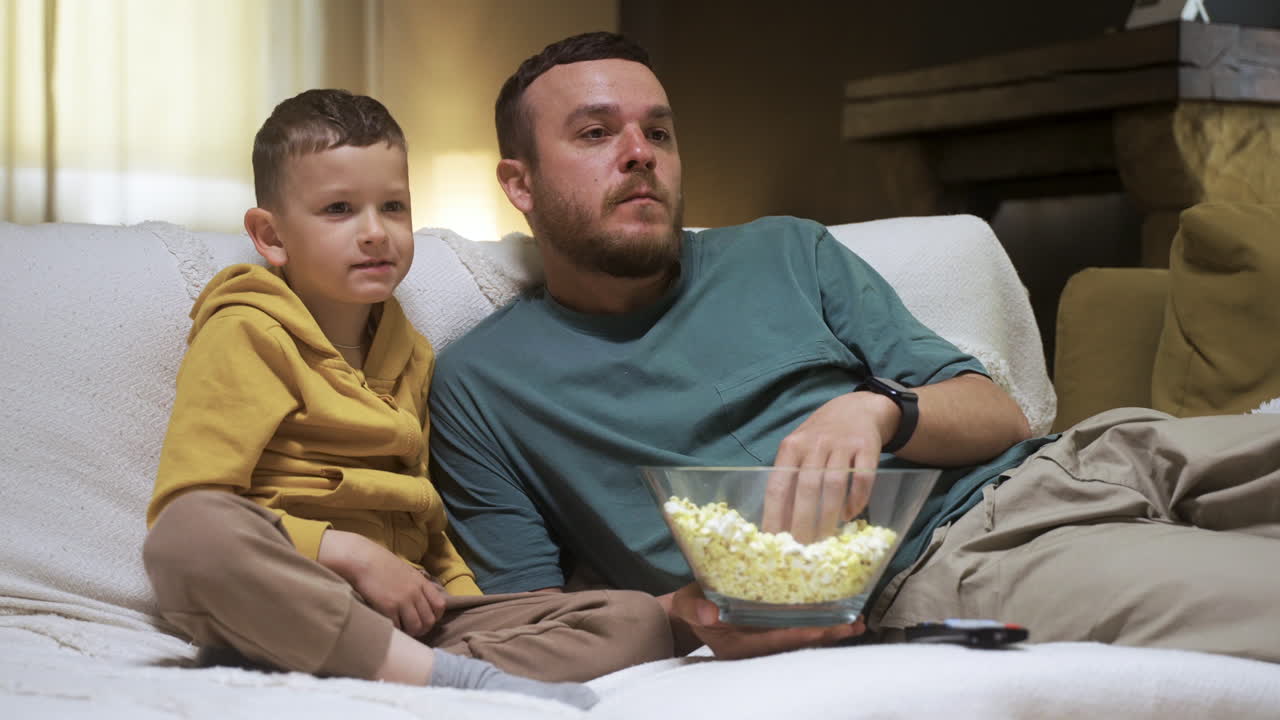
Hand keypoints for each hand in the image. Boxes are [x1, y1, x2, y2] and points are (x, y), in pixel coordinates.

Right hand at [318, 530, 447, 636]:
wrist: (362, 560)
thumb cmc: (381, 564)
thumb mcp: (406, 571)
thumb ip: (416, 585)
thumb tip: (420, 601)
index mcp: (421, 582)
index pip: (440, 606)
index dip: (434, 616)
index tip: (425, 619)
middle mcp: (415, 592)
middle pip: (429, 620)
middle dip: (422, 628)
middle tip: (412, 629)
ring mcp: (403, 600)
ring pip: (416, 627)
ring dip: (410, 632)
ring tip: (402, 629)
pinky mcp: (388, 607)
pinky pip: (398, 626)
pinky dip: (396, 629)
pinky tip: (390, 624)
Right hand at [667, 583, 863, 659]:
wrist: (692, 612)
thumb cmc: (691, 607)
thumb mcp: (688, 605)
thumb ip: (695, 608)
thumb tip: (708, 613)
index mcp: (740, 647)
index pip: (775, 642)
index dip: (800, 635)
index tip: (822, 629)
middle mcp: (758, 649)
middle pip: (797, 645)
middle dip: (826, 635)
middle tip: (853, 625)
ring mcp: (767, 642)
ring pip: (803, 640)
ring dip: (830, 632)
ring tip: (857, 623)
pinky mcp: (773, 632)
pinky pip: (800, 632)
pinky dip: (821, 625)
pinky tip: (841, 616)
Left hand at [762, 391, 896, 540]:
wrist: (855, 409)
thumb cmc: (819, 437)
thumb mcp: (797, 449)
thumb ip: (788, 479)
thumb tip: (779, 522)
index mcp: (791, 447)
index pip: (778, 485)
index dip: (774, 514)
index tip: (773, 540)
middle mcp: (815, 444)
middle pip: (806, 487)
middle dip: (803, 521)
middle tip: (802, 548)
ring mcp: (842, 444)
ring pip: (834, 484)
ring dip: (829, 514)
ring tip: (825, 537)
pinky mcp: (867, 447)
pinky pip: (863, 478)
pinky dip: (856, 500)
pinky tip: (850, 515)